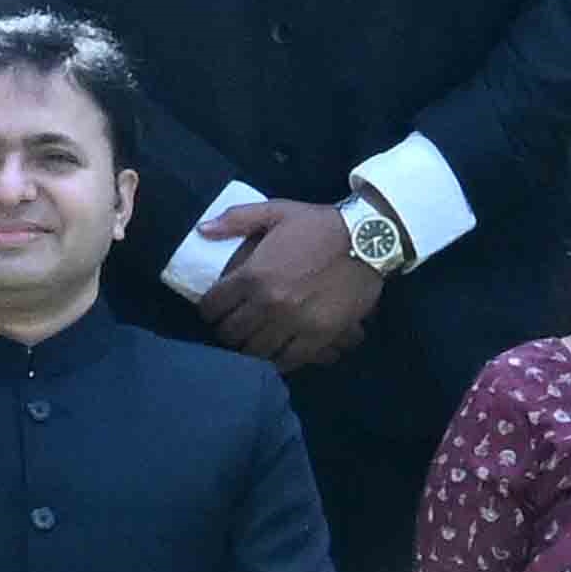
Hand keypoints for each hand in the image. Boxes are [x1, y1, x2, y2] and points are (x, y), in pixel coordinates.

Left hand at [204, 197, 383, 369]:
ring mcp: (293, 323)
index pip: (213, 306)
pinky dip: (277, 360)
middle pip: (231, 333)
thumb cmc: (319, 225)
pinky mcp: (318, 337)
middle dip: (227, 330)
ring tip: (253, 340)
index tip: (215, 309)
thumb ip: (237, 219)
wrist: (368, 240)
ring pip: (255, 352)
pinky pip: (287, 360)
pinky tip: (276, 352)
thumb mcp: (277, 211)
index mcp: (253, 274)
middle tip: (234, 325)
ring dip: (250, 348)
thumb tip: (202, 229)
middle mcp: (269, 303)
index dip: (209, 309)